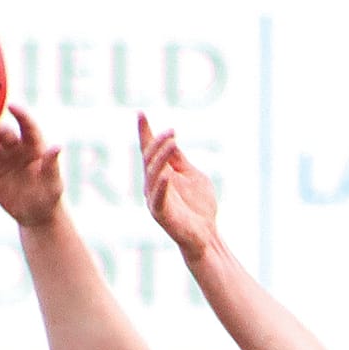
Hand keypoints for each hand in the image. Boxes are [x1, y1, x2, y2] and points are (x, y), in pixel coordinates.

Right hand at [0, 104, 62, 227]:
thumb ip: (52, 166)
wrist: (35, 214)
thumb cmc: (49, 197)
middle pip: (2, 132)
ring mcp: (0, 156)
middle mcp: (15, 147)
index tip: (12, 105)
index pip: (28, 127)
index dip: (21, 115)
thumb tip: (57, 146)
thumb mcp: (54, 185)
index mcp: (34, 146)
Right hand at [139, 119, 219, 258]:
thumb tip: (170, 140)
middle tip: (171, 131)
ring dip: (161, 157)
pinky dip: (161, 185)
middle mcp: (153, 185)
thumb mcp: (192, 175)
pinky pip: (158, 198)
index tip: (141, 113)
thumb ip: (180, 161)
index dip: (145, 132)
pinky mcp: (161, 215)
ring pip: (152, 174)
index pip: (149, 150)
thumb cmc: (200, 207)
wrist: (207, 236)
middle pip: (150, 159)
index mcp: (160, 175)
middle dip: (158, 142)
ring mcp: (155, 200)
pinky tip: (166, 174)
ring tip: (172, 143)